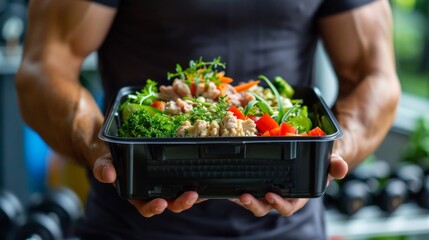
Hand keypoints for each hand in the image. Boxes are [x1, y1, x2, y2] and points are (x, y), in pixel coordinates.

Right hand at [92, 153, 204, 216]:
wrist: (122, 148)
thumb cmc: (114, 160)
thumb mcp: (105, 163)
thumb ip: (104, 169)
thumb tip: (109, 175)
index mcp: (137, 195)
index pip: (147, 206)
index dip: (154, 208)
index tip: (161, 203)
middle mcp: (153, 193)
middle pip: (169, 204)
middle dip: (179, 203)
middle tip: (189, 196)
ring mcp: (166, 185)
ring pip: (180, 195)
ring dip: (190, 196)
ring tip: (198, 192)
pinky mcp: (176, 175)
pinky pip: (188, 182)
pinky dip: (197, 184)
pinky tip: (205, 183)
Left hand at [230, 153, 347, 216]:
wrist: (309, 160)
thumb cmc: (319, 167)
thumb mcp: (329, 165)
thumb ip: (335, 166)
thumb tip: (341, 167)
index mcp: (297, 197)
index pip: (288, 207)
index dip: (279, 204)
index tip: (270, 195)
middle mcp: (281, 198)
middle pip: (266, 207)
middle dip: (255, 205)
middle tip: (245, 197)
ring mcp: (267, 192)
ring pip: (254, 201)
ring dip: (243, 200)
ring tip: (234, 194)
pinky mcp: (258, 185)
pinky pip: (246, 190)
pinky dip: (236, 190)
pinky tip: (227, 187)